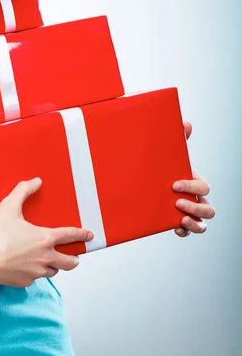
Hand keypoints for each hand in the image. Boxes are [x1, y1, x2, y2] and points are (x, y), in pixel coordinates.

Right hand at [0, 177, 93, 286]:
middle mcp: (45, 258)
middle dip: (74, 258)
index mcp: (45, 238)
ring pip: (53, 272)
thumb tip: (35, 181)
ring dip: (54, 266)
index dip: (82, 234)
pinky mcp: (24, 282)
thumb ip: (23, 191)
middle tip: (73, 255)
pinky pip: (35, 279)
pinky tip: (26, 267)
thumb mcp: (8, 207)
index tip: (89, 235)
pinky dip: (35, 273)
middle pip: (70, 262)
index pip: (70, 236)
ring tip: (49, 261)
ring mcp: (35, 272)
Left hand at [173, 122, 215, 236]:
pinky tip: (176, 228)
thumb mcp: (169, 155)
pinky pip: (188, 231)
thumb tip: (186, 124)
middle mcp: (195, 199)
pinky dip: (185, 231)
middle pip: (209, 209)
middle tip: (176, 201)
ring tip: (180, 219)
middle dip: (195, 206)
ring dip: (194, 223)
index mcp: (194, 183)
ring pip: (203, 223)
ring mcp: (189, 212)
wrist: (147, 181)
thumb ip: (178, 140)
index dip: (192, 186)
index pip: (203, 187)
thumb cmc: (163, 168)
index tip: (174, 184)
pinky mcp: (179, 222)